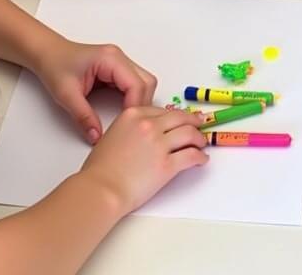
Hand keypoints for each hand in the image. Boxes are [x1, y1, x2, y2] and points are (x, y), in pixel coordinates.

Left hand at [31, 38, 157, 144]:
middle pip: (147, 82)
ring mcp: (120, 62)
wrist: (48, 54)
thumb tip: (97, 136)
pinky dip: (132, 98)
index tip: (127, 124)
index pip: (136, 83)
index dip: (135, 106)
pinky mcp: (117, 69)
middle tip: (130, 124)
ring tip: (127, 119)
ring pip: (144, 82)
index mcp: (110, 59)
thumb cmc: (55, 66)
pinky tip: (122, 110)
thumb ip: (83, 117)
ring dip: (139, 101)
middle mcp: (120, 58)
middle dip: (142, 104)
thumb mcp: (66, 95)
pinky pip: (134, 84)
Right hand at [79, 105, 207, 214]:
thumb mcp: (112, 136)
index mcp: (133, 115)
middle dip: (193, 121)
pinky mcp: (167, 164)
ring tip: (201, 143)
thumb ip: (131, 129)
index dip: (175, 116)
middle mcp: (149, 125)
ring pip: (189, 133)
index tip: (180, 120)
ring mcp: (159, 144)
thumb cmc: (100, 170)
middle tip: (199, 124)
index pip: (162, 111)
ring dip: (199, 138)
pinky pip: (191, 156)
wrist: (100, 190)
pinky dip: (200, 157)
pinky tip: (201, 159)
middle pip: (180, 117)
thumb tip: (145, 134)